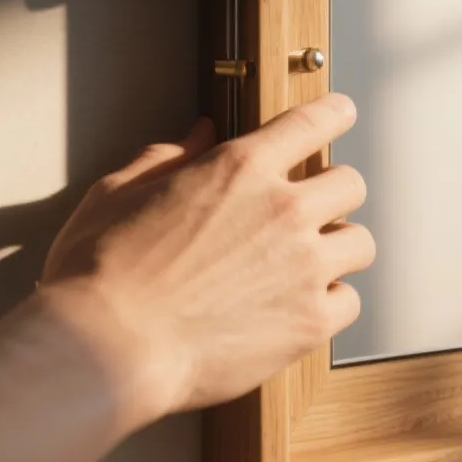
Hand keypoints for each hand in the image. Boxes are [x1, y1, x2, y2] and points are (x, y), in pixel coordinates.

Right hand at [37, 95, 371, 427]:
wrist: (108, 349)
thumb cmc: (102, 275)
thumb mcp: (118, 194)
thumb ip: (166, 158)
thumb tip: (197, 135)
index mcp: (240, 169)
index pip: (311, 123)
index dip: (332, 113)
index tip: (341, 112)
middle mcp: (283, 211)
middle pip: (350, 184)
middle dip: (333, 192)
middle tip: (313, 209)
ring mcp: (304, 268)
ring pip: (360, 243)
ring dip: (338, 248)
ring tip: (310, 263)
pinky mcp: (309, 323)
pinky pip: (350, 302)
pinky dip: (331, 303)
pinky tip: (302, 308)